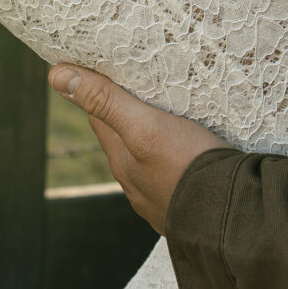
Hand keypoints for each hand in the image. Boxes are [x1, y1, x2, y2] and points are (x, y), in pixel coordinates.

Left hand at [49, 62, 224, 232]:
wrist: (230, 220)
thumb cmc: (188, 168)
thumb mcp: (146, 127)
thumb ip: (106, 102)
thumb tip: (56, 76)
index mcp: (122, 161)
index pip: (99, 117)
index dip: (100, 91)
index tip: (111, 68)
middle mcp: (135, 182)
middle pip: (123, 138)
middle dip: (129, 113)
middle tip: (146, 85)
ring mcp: (160, 197)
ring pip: (148, 158)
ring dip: (154, 138)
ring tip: (173, 116)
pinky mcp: (186, 204)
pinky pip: (174, 175)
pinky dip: (176, 159)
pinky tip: (193, 152)